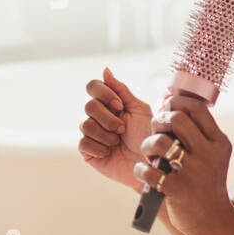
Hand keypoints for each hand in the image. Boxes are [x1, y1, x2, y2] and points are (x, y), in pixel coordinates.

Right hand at [78, 67, 152, 188]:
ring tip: (118, 142)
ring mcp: (91, 133)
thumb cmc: (148, 136)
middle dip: (108, 118)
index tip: (120, 106)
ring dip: (106, 134)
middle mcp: (98, 116)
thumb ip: (121, 90)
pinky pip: (83, 143)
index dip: (104, 94)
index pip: (93, 86)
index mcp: (109, 103)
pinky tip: (109, 152)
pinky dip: (99, 147)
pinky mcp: (88, 151)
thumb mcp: (139, 109)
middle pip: (89, 106)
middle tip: (122, 129)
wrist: (150, 164)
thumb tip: (105, 70)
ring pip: (85, 125)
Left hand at [135, 94, 233, 234]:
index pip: (196, 107)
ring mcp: (194, 173)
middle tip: (155, 132)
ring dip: (147, 144)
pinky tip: (144, 172)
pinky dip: (140, 169)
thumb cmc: (204, 182)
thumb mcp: (211, 155)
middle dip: (158, 121)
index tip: (165, 110)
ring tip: (149, 154)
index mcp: (218, 142)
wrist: (213, 221)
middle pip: (176, 119)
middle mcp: (209, 154)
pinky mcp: (178, 190)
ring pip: (160, 142)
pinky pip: (149, 171)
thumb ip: (195, 131)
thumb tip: (167, 100)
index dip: (175, 103)